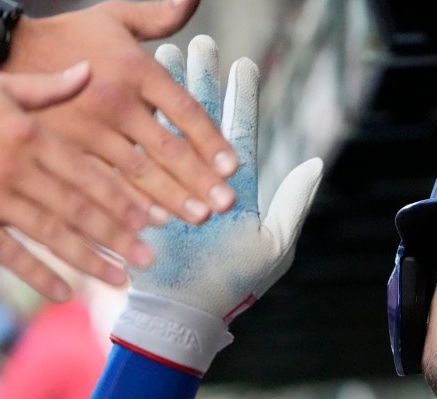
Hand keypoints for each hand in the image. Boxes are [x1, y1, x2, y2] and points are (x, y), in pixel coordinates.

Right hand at [0, 66, 153, 300]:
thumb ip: (48, 87)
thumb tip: (89, 70)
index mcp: (28, 135)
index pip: (86, 173)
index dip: (121, 199)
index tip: (150, 221)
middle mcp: (13, 167)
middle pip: (76, 208)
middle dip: (116, 237)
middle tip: (150, 260)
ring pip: (49, 233)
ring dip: (88, 259)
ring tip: (120, 279)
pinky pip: (5, 252)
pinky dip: (36, 274)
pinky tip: (64, 293)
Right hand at [5, 0, 240, 225]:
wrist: (1, 51)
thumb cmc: (68, 35)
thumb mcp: (113, 19)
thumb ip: (158, 16)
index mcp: (135, 69)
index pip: (184, 110)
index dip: (210, 140)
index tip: (232, 168)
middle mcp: (115, 100)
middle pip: (166, 148)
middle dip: (199, 179)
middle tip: (225, 204)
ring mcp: (88, 128)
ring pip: (138, 171)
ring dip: (171, 197)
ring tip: (198, 217)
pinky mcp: (65, 149)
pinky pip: (103, 181)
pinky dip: (129, 202)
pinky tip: (152, 220)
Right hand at [110, 35, 322, 375]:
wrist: (185, 315)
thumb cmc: (235, 283)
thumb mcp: (274, 243)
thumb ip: (292, 202)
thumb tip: (313, 162)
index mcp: (236, 187)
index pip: (238, 133)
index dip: (240, 98)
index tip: (240, 63)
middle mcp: (202, 181)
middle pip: (199, 122)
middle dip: (197, 81)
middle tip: (195, 44)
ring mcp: (169, 187)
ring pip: (164, 130)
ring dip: (160, 94)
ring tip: (156, 55)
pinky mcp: (139, 199)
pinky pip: (134, 158)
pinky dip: (129, 128)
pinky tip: (123, 95)